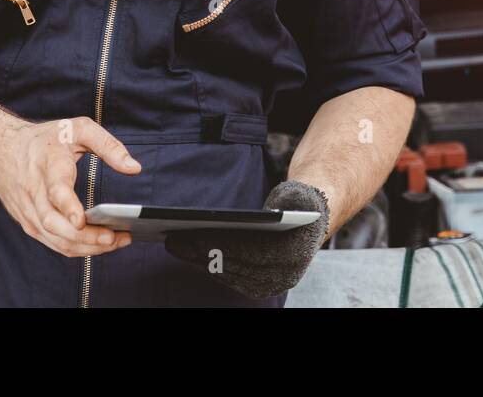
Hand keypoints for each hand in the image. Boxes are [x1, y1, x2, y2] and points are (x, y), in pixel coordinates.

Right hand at [0, 116, 140, 257]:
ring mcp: (29, 212)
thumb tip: (134, 168)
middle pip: (55, 224)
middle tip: (114, 238)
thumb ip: (109, 146)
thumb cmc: (45, 140)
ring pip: (55, 239)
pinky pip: (53, 243)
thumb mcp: (78, 128)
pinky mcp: (29, 224)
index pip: (55, 190)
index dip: (68, 207)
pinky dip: (76, 248)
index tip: (81, 220)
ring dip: (85, 246)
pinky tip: (98, 245)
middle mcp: (34, 192)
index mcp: (48, 165)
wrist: (1, 150)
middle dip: (86, 236)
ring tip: (115, 242)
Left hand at [163, 180, 329, 298]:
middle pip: (235, 265)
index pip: (252, 252)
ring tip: (174, 244)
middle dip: (201, 252)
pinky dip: (208, 266)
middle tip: (173, 239)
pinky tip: (189, 253)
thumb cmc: (298, 203)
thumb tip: (274, 213)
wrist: (309, 222)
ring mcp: (272, 284)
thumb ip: (288, 202)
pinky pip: (229, 278)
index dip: (221, 245)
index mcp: (296, 252)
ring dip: (198, 261)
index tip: (194, 235)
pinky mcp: (260, 287)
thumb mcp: (296, 194)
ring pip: (228, 274)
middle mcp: (285, 275)